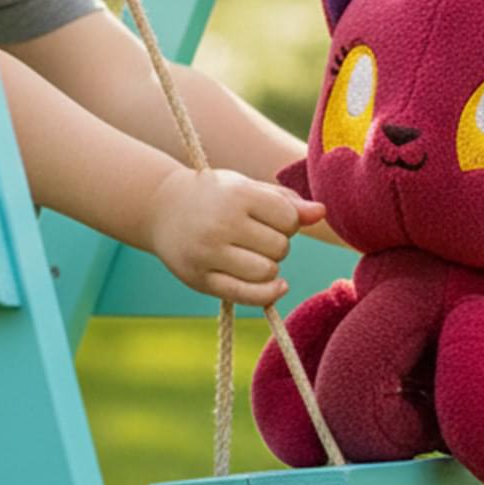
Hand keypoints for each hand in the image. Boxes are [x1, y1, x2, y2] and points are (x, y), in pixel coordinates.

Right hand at [146, 167, 304, 305]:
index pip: (289, 218)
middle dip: (278, 244)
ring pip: (268, 272)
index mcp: (237, 195)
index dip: (289, 222)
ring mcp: (208, 253)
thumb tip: (322, 213)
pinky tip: (277, 286)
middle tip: (258, 237)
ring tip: (254, 255)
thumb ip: (287, 201)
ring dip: (270, 268)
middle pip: (280, 247)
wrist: (161, 208)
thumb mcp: (248, 189)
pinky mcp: (200, 279)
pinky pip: (248, 295)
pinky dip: (269, 294)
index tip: (272, 219)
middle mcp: (221, 223)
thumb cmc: (215, 196)